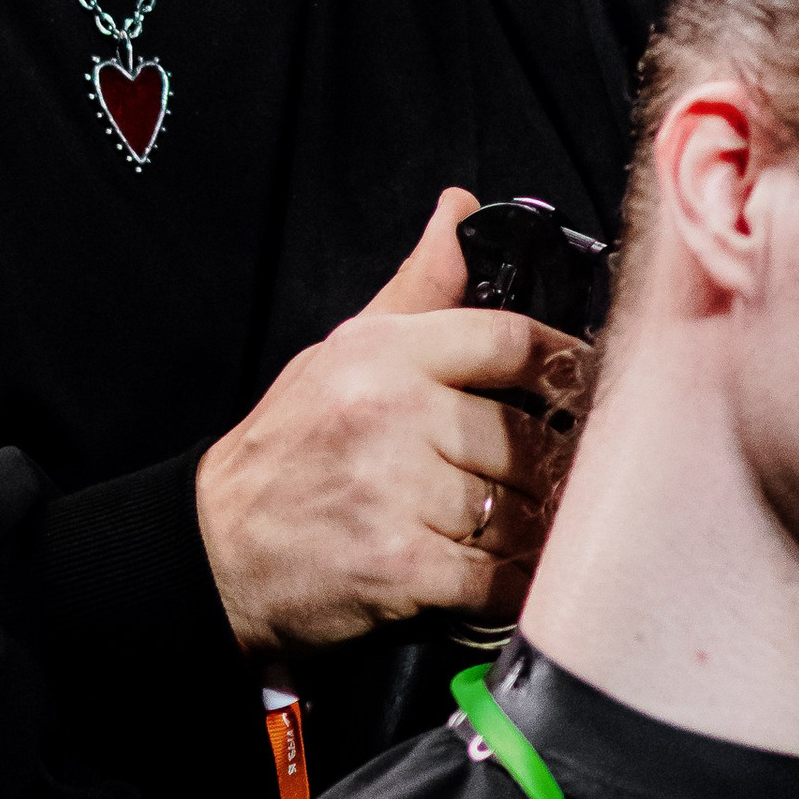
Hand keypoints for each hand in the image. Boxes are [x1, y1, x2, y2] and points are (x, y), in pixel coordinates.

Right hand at [196, 189, 587, 657]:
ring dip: (530, 534)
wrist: (215, 553)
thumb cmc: (286, 453)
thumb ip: (416, 290)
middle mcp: (391, 412)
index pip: (509, 340)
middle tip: (546, 487)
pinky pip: (495, 578)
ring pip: (518, 511)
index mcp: (382, 353)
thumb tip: (459, 209)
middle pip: (525, 436)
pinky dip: (509, 589)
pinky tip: (502, 583)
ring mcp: (395, 490)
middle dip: (543, 471)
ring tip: (515, 537)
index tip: (583, 388)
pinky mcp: (400, 565)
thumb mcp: (341, 354)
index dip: (564, 364)